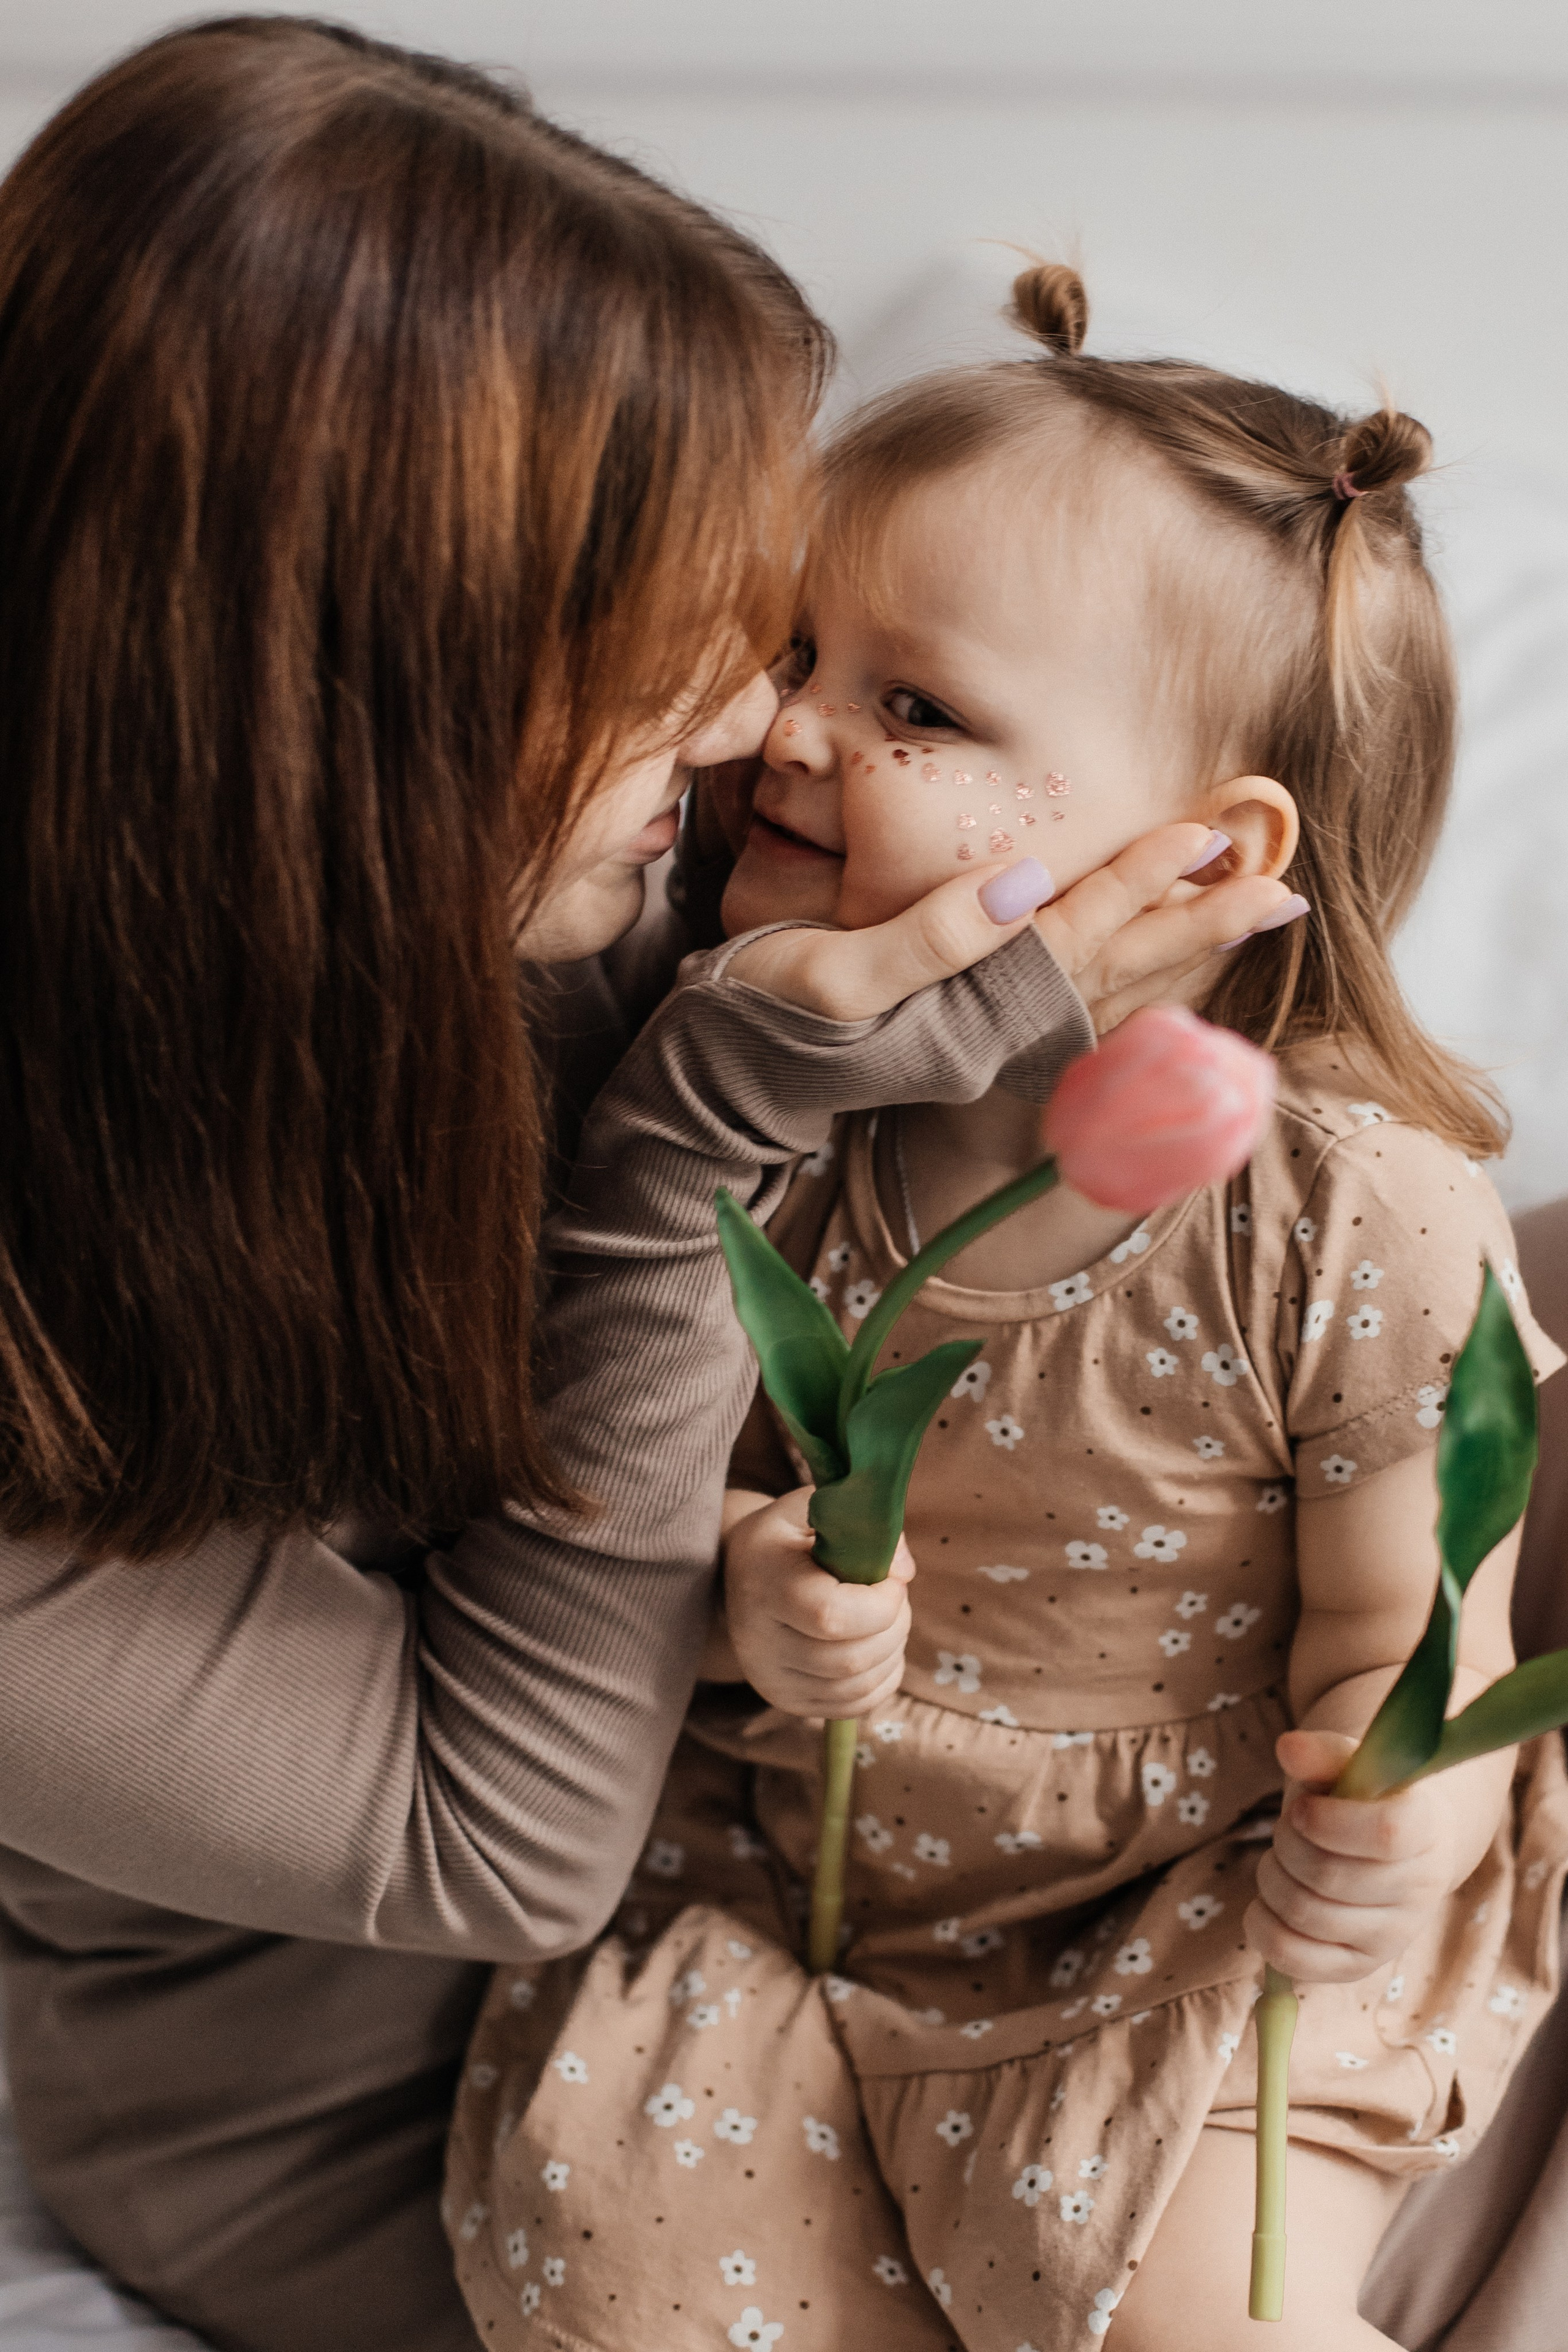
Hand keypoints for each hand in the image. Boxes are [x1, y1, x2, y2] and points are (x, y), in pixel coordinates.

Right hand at [720, 1488, 912, 1717]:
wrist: (738, 1575)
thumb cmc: (784, 1537)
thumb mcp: (811, 1509)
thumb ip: (861, 1524)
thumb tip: (903, 1572)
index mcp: (763, 1586)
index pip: (830, 1616)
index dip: (880, 1602)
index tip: (893, 1578)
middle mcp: (759, 1643)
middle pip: (850, 1658)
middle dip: (894, 1625)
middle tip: (893, 1595)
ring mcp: (771, 1679)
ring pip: (859, 1685)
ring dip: (892, 1649)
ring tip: (886, 1617)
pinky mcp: (788, 1701)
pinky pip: (856, 1704)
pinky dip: (884, 1675)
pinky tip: (877, 1644)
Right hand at [726, 820, 1292, 1027]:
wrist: (711, 1089)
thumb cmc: (754, 1023)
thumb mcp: (828, 976)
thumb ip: (931, 934)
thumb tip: (1029, 880)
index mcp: (965, 1013)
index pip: (1070, 936)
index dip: (1138, 881)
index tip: (1206, 832)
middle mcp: (992, 1034)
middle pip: (1116, 972)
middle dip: (1199, 925)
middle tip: (1283, 887)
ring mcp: (982, 1038)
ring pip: (1105, 986)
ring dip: (1179, 943)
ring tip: (1247, 904)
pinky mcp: (966, 1029)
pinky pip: (1073, 997)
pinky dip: (1128, 966)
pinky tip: (1158, 946)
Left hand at [1245, 1728, 1455, 1984]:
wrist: (1391, 1848)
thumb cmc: (1361, 1797)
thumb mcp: (1346, 1766)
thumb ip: (1321, 1753)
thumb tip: (1288, 1748)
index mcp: (1426, 1828)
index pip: (1386, 1834)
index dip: (1329, 1821)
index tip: (1301, 1807)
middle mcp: (1420, 1889)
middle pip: (1328, 1875)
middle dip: (1286, 1845)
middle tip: (1286, 1828)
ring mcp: (1393, 1936)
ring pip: (1304, 1914)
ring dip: (1271, 1879)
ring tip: (1280, 1861)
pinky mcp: (1360, 1965)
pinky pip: (1295, 1960)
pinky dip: (1263, 1927)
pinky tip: (1266, 1904)